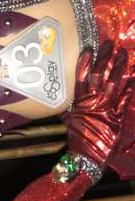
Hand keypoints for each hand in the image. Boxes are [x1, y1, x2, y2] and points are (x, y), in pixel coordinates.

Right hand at [62, 41, 134, 167]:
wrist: (87, 156)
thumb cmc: (77, 138)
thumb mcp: (72, 119)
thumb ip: (76, 104)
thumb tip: (75, 92)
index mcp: (79, 102)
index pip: (82, 77)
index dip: (85, 63)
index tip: (89, 49)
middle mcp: (93, 102)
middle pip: (99, 76)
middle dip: (104, 59)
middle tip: (110, 44)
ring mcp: (106, 108)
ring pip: (113, 83)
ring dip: (118, 68)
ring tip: (123, 54)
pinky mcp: (117, 117)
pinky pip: (124, 100)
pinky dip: (129, 88)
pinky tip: (134, 77)